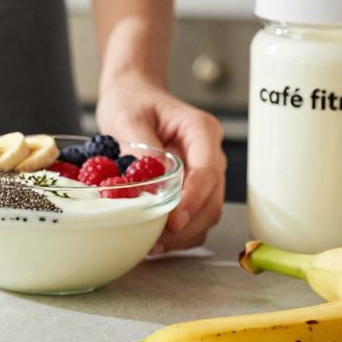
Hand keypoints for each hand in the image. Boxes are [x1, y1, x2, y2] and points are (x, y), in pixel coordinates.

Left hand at [96, 75, 225, 252]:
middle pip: (212, 199)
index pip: (207, 172)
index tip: (173, 221)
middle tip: (155, 240)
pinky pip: (195, 217)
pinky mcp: (194, 188)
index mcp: (202, 131)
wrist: (131, 97)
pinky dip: (179, 233)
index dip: (192, 200)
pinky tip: (154, 240)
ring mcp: (205, 173)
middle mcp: (210, 153)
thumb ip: (142, 152)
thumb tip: (151, 188)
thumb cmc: (131, 102)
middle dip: (187, 224)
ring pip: (207, 213)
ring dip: (183, 234)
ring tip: (151, 244)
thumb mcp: (128, 119)